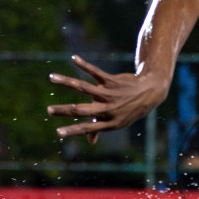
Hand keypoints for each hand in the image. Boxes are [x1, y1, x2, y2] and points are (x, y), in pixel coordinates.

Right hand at [49, 54, 168, 142]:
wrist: (149, 92)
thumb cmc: (130, 109)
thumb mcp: (119, 122)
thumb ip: (101, 128)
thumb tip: (90, 140)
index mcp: (109, 122)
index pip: (87, 128)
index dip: (72, 131)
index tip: (57, 133)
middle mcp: (108, 109)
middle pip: (82, 110)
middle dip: (64, 111)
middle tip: (49, 110)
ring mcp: (109, 94)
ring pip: (83, 88)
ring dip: (66, 82)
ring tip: (51, 77)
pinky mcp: (111, 81)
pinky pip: (95, 72)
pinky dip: (83, 64)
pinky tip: (73, 58)